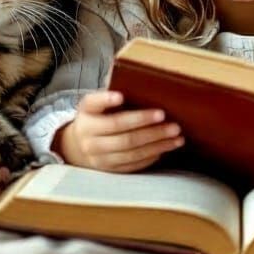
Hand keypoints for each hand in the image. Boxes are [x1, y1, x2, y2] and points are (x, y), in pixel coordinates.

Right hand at [56, 90, 183, 171]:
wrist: (76, 146)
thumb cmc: (93, 118)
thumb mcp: (92, 105)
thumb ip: (107, 97)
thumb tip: (135, 83)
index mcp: (86, 118)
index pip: (97, 109)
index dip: (107, 101)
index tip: (121, 96)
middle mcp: (90, 140)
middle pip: (123, 135)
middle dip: (150, 130)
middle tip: (172, 124)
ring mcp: (100, 158)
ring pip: (131, 152)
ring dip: (157, 145)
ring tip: (177, 138)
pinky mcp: (109, 170)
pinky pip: (132, 165)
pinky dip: (150, 157)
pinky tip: (165, 148)